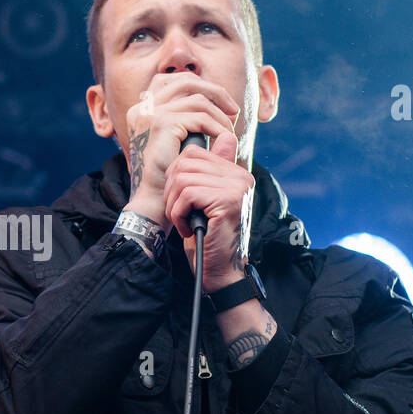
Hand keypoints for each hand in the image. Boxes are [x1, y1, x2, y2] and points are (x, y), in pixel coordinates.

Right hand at [121, 73, 241, 231]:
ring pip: (198, 99)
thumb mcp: (175, 140)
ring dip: (220, 114)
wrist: (153, 199)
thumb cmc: (166, 175)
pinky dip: (217, 127)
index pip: (173, 80)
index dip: (200, 85)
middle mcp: (142, 107)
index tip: (220, 102)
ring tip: (230, 131)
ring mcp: (150, 113)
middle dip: (214, 92)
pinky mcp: (162, 123)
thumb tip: (215, 98)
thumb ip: (187, 118)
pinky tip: (225, 139)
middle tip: (233, 110)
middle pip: (185, 81)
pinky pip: (200, 117)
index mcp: (141, 109)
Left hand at [163, 129, 255, 293]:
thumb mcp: (202, 201)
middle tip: (178, 214)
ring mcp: (236, 187)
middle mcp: (241, 176)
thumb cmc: (208, 237)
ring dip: (174, 205)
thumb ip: (205, 173)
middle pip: (185, 163)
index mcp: (236, 173)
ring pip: (183, 179)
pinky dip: (178, 214)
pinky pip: (187, 195)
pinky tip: (187, 229)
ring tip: (183, 222)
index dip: (175, 175)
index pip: (194, 153)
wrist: (220, 272)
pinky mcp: (228, 201)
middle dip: (171, 190)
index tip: (180, 200)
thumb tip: (214, 141)